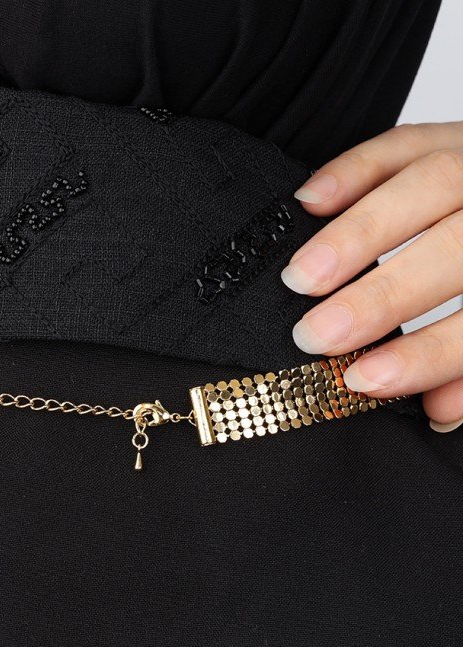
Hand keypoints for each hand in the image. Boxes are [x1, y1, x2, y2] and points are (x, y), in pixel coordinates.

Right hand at [281, 122, 462, 432]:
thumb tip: (437, 409)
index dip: (429, 352)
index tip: (365, 380)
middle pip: (457, 246)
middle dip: (382, 296)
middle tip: (317, 333)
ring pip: (429, 183)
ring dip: (356, 235)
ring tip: (301, 278)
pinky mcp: (449, 136)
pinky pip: (403, 141)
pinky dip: (352, 170)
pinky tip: (309, 200)